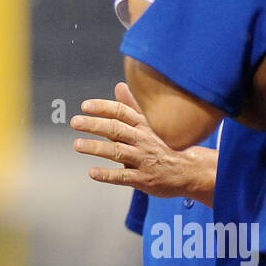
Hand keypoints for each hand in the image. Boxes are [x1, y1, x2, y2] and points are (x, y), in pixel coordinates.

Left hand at [71, 82, 214, 204]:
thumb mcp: (151, 124)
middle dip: (94, 125)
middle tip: (75, 122)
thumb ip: (132, 106)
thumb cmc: (165, 144)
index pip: (121, 112)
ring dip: (96, 148)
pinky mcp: (143, 179)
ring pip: (117, 151)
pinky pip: (123, 177)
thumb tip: (119, 86)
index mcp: (143, 124)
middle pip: (116, 129)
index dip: (103, 107)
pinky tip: (92, 172)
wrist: (190, 170)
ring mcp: (142, 159)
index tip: (85, 106)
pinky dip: (107, 174)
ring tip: (77, 145)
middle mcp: (142, 140)